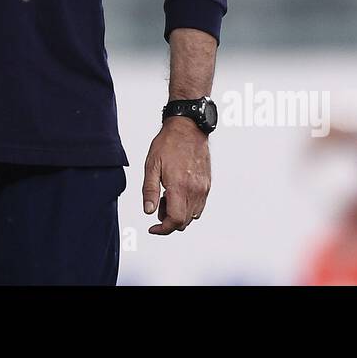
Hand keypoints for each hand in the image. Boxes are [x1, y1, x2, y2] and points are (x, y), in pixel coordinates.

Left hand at [142, 117, 210, 233]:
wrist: (188, 128)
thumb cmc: (168, 143)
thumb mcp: (152, 165)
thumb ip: (149, 190)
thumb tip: (149, 211)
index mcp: (179, 186)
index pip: (175, 220)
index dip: (163, 229)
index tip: (153, 228)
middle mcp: (195, 190)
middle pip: (184, 221)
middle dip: (169, 220)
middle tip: (158, 203)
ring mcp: (203, 188)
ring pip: (193, 215)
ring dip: (179, 213)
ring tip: (167, 194)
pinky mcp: (207, 184)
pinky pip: (199, 205)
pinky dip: (188, 206)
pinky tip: (178, 191)